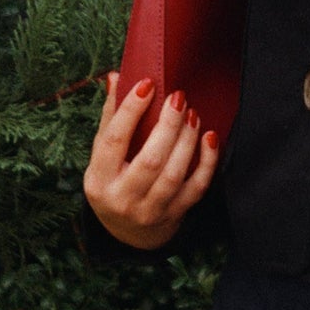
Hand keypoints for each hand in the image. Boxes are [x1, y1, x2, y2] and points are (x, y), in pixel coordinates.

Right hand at [83, 73, 218, 250]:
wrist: (126, 233)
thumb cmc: (114, 181)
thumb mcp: (103, 155)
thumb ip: (110, 117)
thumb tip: (115, 77)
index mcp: (99, 179)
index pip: (113, 141)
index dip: (130, 111)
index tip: (148, 83)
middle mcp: (123, 199)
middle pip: (149, 160)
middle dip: (168, 125)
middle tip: (179, 97)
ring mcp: (150, 211)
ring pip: (174, 175)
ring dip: (187, 141)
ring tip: (193, 114)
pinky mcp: (174, 216)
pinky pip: (196, 188)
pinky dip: (207, 162)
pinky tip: (210, 137)